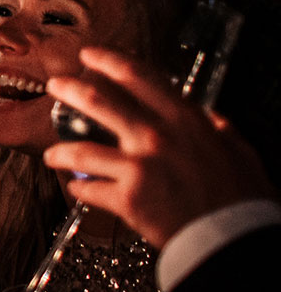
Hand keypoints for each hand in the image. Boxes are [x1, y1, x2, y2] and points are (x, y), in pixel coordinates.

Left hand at [43, 47, 274, 248]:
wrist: (234, 237)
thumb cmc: (242, 196)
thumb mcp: (239, 151)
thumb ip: (220, 131)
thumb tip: (212, 118)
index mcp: (184, 121)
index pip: (140, 77)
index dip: (109, 62)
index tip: (90, 55)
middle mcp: (156, 137)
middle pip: (100, 103)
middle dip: (71, 91)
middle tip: (54, 85)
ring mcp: (138, 166)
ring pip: (82, 150)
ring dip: (60, 151)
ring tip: (50, 154)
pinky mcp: (126, 198)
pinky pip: (89, 189)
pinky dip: (80, 188)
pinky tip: (75, 187)